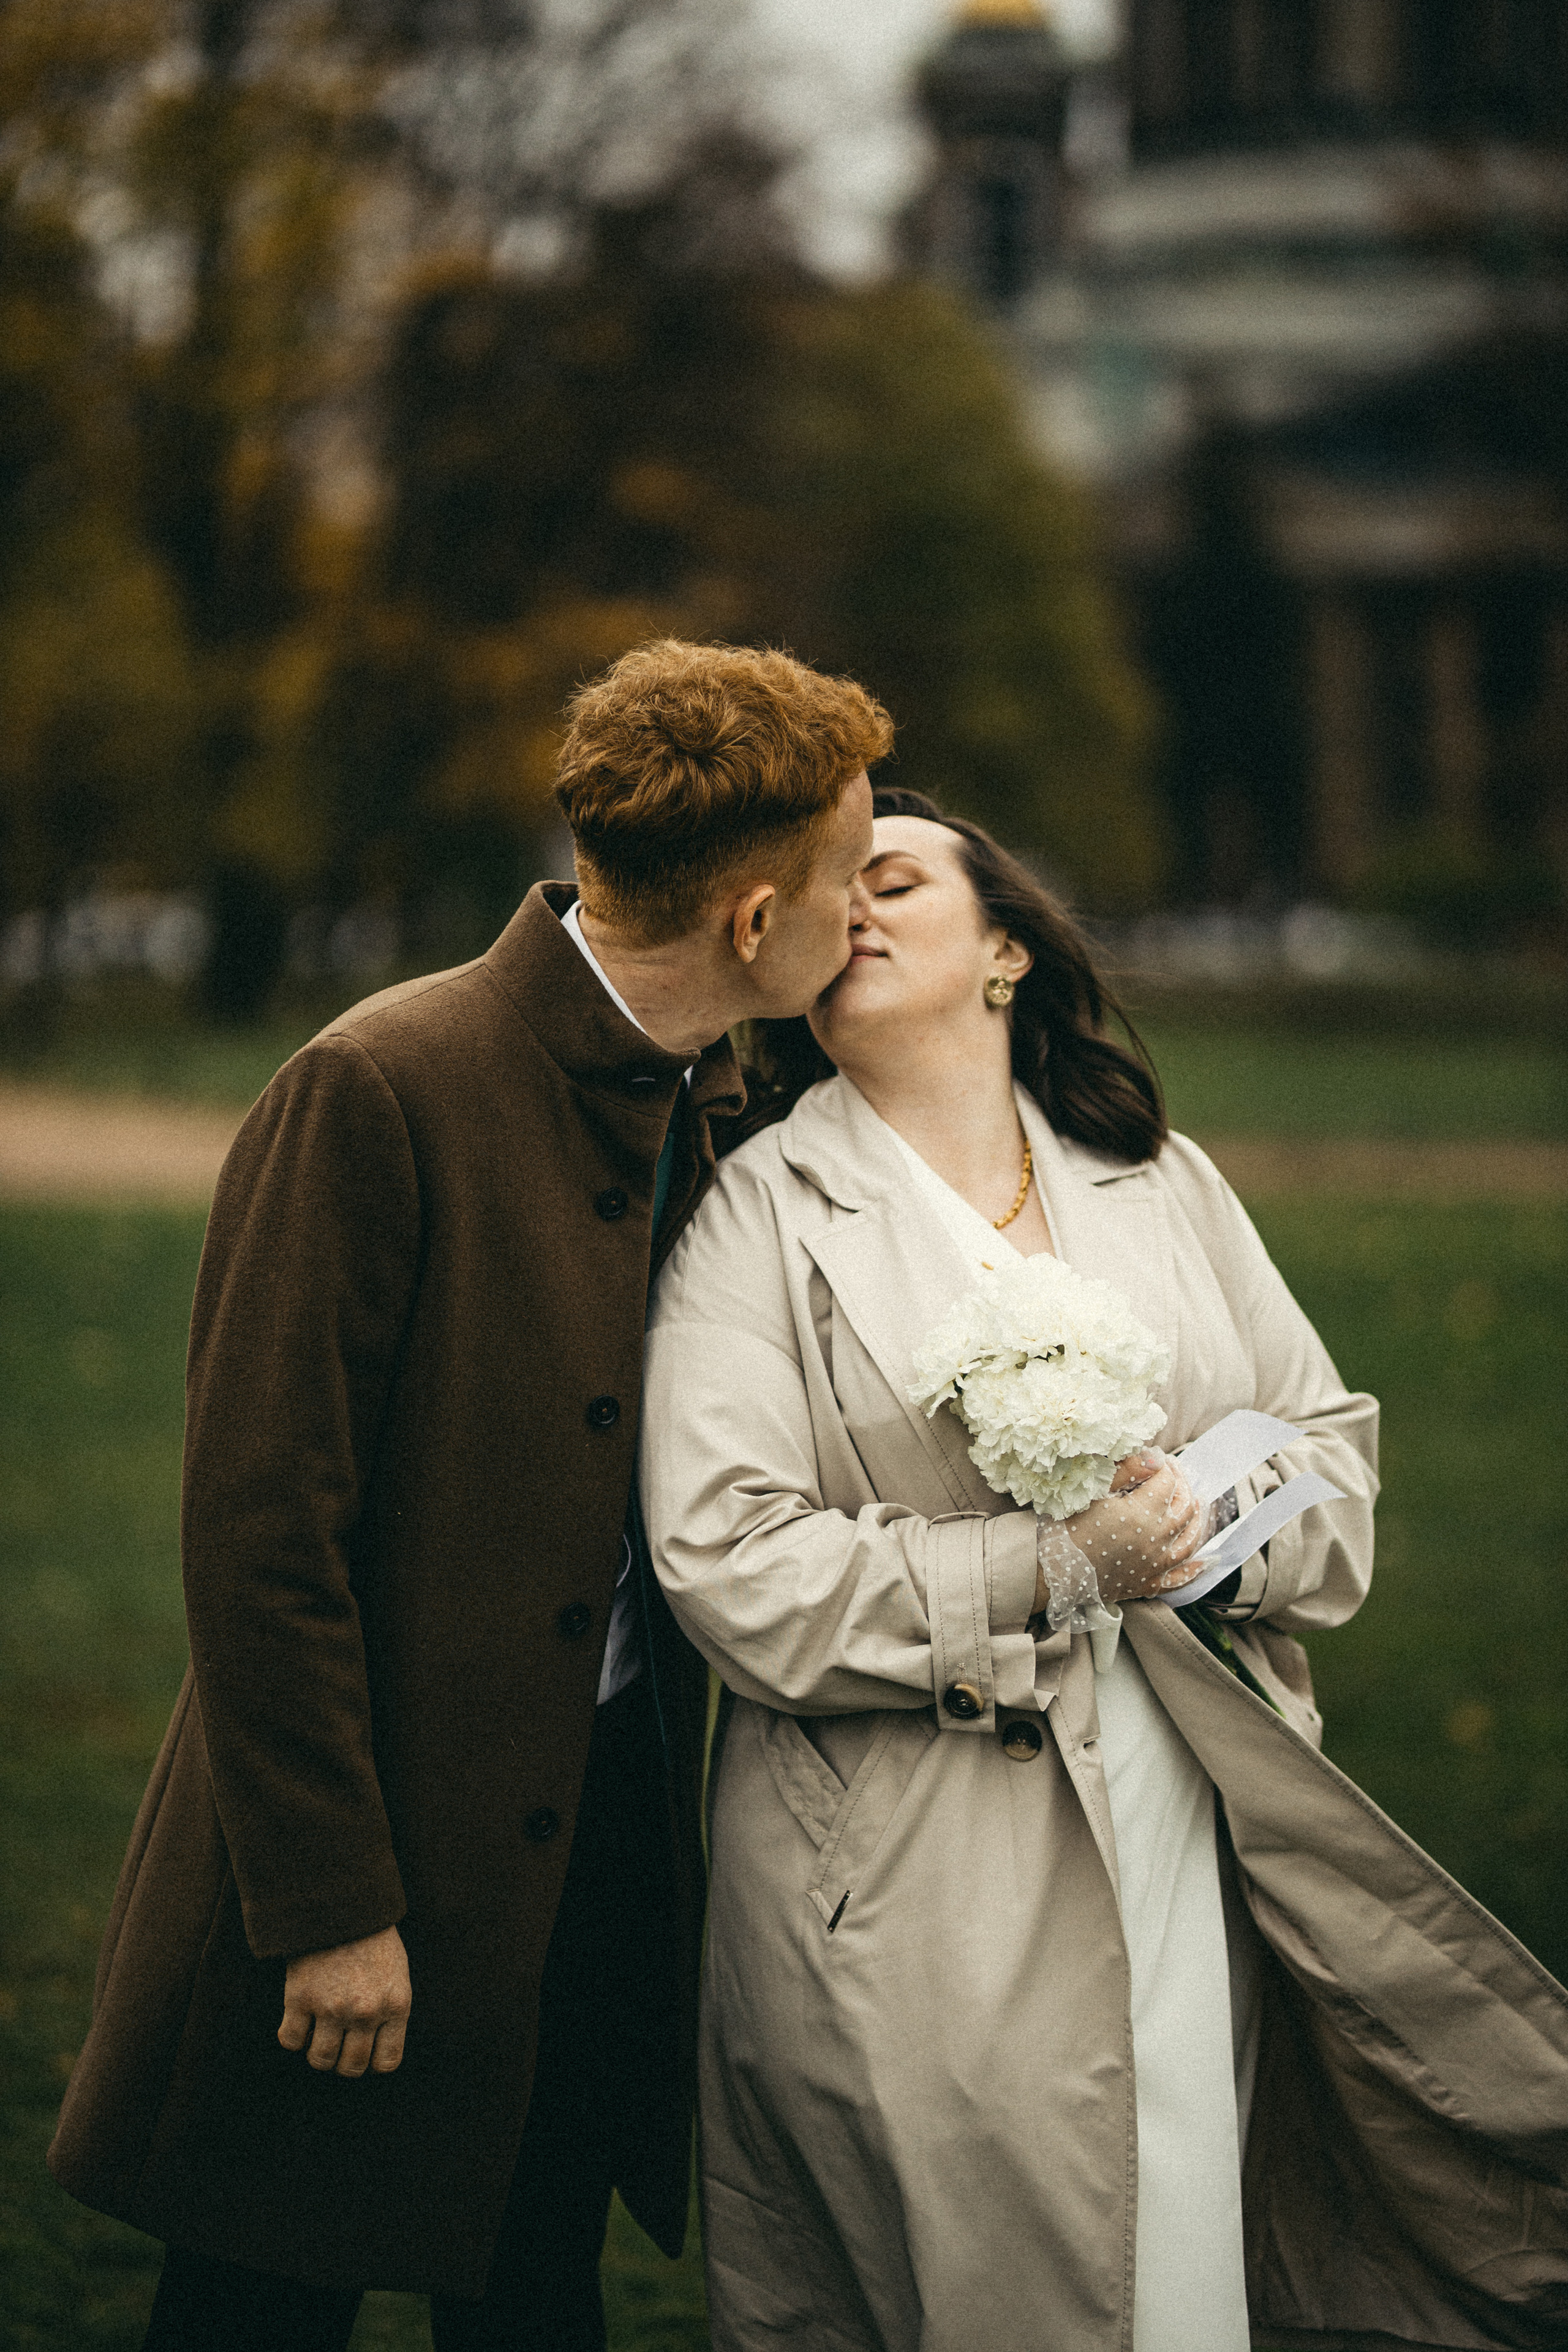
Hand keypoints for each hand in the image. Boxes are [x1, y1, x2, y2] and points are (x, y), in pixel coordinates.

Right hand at [279, 1924, 410, 2076]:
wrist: (340, 1902)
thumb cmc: (372, 1939)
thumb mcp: (396, 1974)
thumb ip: (389, 2011)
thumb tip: (375, 2049)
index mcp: (396, 2005)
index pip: (386, 2062)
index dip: (371, 2062)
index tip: (362, 2050)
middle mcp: (366, 2012)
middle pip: (350, 2067)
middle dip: (342, 2061)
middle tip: (337, 2043)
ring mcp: (332, 2007)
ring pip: (319, 2060)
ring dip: (316, 2051)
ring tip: (317, 2032)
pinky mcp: (300, 1998)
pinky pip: (290, 2040)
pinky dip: (291, 2034)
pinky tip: (298, 2018)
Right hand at [1063, 1449, 1208, 1604]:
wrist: (1053, 1575)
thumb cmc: (1067, 1529)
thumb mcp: (1093, 1492)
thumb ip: (1127, 1471)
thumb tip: (1156, 1456)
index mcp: (1145, 1512)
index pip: (1166, 1481)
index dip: (1164, 1465)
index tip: (1156, 1458)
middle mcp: (1158, 1538)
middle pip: (1183, 1507)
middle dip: (1181, 1485)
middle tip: (1173, 1474)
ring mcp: (1156, 1564)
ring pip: (1190, 1539)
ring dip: (1196, 1520)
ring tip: (1196, 1505)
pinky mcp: (1148, 1584)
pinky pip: (1180, 1577)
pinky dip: (1195, 1568)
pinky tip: (1204, 1561)